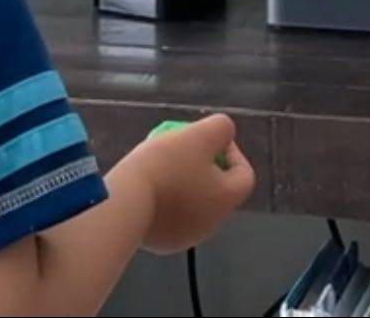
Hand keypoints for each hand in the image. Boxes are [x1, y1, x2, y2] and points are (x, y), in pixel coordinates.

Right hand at [120, 114, 254, 253]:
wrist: (125, 203)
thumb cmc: (165, 166)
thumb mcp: (199, 135)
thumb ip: (221, 128)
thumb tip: (225, 132)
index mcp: (226, 199)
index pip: (244, 174)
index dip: (231, 151)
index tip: (207, 138)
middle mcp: (212, 223)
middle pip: (217, 188)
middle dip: (202, 166)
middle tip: (180, 149)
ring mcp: (187, 236)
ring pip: (193, 202)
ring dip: (183, 183)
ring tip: (160, 165)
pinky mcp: (164, 242)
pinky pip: (171, 215)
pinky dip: (165, 200)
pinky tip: (147, 184)